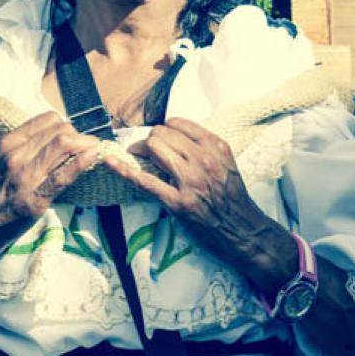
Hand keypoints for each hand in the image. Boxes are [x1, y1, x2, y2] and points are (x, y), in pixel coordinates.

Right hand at [0, 111, 102, 264]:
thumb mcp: (1, 161)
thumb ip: (25, 147)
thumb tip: (56, 136)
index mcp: (7, 143)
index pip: (48, 120)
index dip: (66, 125)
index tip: (73, 135)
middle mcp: (16, 155)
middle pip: (60, 130)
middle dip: (79, 135)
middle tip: (87, 146)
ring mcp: (25, 176)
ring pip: (64, 145)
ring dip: (86, 144)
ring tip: (95, 150)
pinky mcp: (35, 198)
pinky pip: (64, 175)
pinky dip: (83, 162)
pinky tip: (94, 157)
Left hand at [102, 118, 297, 286]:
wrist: (244, 231)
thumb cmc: (232, 199)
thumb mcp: (225, 164)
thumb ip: (204, 148)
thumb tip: (173, 137)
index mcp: (216, 147)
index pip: (178, 124)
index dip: (164, 130)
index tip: (160, 139)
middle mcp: (204, 160)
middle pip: (162, 134)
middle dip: (150, 140)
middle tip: (146, 151)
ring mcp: (190, 181)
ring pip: (153, 148)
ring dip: (140, 152)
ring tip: (139, 159)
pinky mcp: (178, 203)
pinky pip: (144, 180)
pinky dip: (124, 170)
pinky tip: (110, 163)